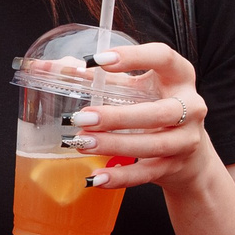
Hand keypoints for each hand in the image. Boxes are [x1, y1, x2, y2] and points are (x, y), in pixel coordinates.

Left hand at [62, 41, 209, 194]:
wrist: (189, 154)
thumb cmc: (153, 107)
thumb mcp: (135, 88)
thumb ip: (97, 78)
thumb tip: (44, 67)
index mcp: (180, 76)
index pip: (163, 57)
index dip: (133, 57)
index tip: (97, 61)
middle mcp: (191, 106)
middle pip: (159, 112)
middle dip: (118, 116)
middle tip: (82, 117)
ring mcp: (186, 139)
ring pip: (154, 144)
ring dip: (115, 145)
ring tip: (81, 142)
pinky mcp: (176, 166)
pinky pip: (147, 173)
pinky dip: (120, 176)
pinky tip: (96, 177)